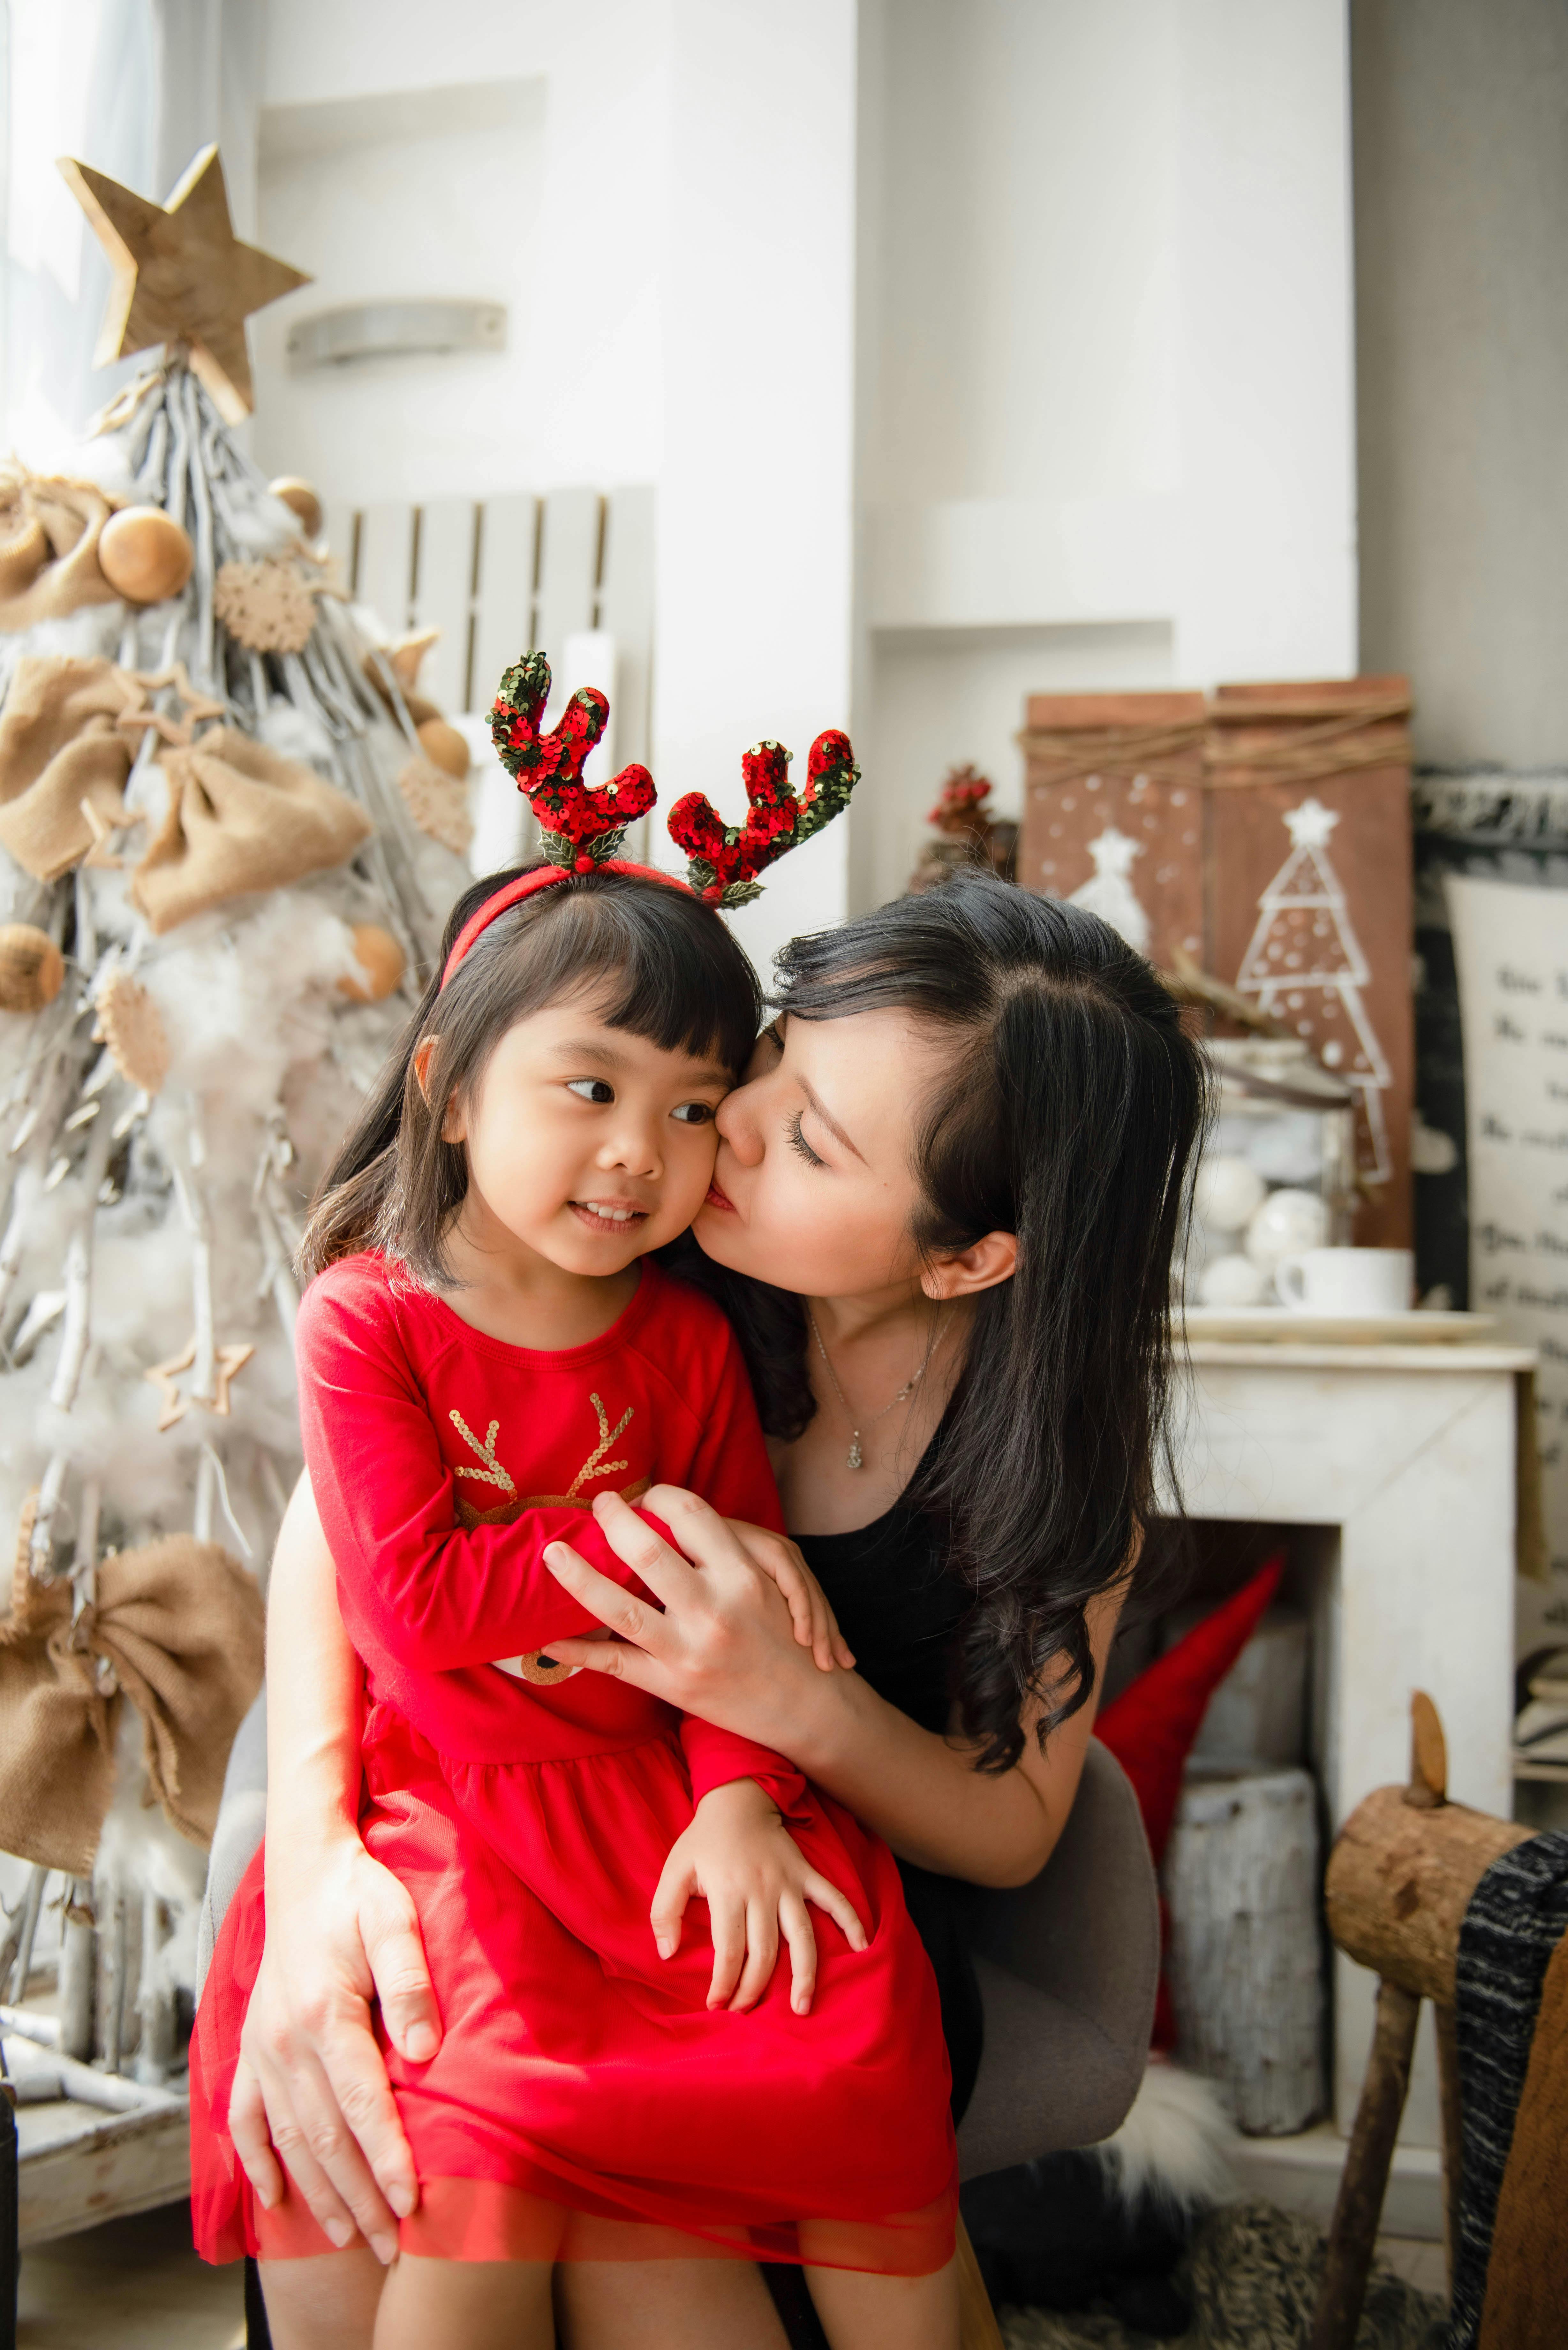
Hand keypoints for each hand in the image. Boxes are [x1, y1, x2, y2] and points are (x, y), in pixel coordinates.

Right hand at [227, 1832, 439, 2264]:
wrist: (306, 1870)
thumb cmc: (358, 1896)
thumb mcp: (394, 1921)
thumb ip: (410, 1983)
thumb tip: (426, 2050)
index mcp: (325, 2014)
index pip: (362, 2104)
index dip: (388, 2158)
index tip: (413, 2203)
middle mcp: (286, 2042)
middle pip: (326, 2137)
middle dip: (361, 2197)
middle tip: (393, 2246)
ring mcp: (262, 2049)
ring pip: (290, 2140)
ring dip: (319, 2194)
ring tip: (350, 2237)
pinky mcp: (250, 2049)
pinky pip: (246, 2120)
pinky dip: (258, 2162)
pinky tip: (275, 2198)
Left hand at [538, 1487, 858, 1760]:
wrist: (808, 1706)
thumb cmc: (788, 1639)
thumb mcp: (771, 1584)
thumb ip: (726, 1554)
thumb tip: (670, 1523)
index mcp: (742, 1574)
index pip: (691, 1515)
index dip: (659, 1496)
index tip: (644, 1494)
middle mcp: (714, 1608)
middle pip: (647, 1551)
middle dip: (613, 1520)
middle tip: (598, 1504)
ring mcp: (689, 1650)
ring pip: (618, 1608)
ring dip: (578, 1578)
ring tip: (552, 1553)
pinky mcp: (674, 1685)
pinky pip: (614, 1664)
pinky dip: (576, 1650)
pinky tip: (545, 1638)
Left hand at [652, 1777, 866, 2013]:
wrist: (737, 1800)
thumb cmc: (703, 1841)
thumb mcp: (674, 1870)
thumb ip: (665, 1912)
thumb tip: (666, 1953)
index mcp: (728, 1892)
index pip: (729, 1950)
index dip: (724, 1983)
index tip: (717, 2004)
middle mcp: (762, 1891)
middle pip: (764, 1952)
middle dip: (754, 1988)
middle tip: (744, 2010)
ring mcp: (789, 1884)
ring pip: (802, 1936)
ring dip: (805, 1974)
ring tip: (803, 2007)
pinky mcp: (806, 1874)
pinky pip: (834, 1899)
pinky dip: (851, 1920)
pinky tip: (862, 1945)